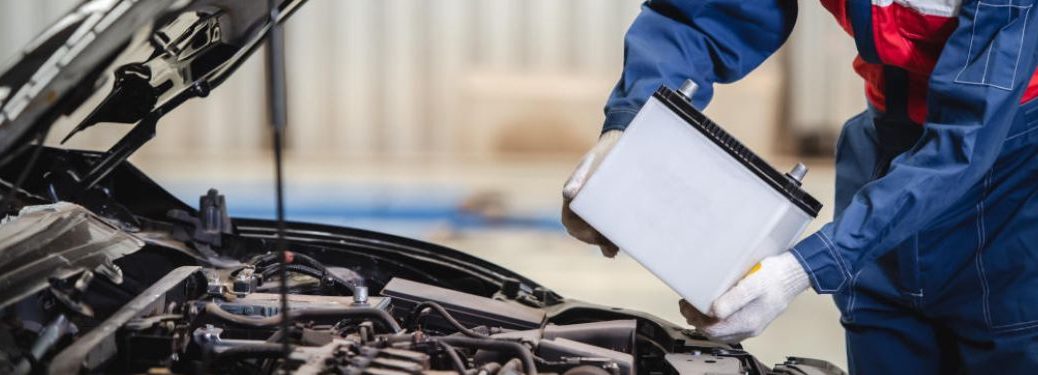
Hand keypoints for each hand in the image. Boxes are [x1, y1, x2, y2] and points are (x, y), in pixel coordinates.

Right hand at [561, 130, 622, 256]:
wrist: (621, 146)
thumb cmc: (603, 154)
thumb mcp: (591, 164)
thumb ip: (579, 178)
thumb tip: (568, 194)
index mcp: (573, 197)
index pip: (571, 222)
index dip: (580, 232)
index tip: (594, 235)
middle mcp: (582, 206)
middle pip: (582, 231)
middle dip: (594, 240)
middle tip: (610, 245)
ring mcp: (596, 209)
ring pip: (595, 232)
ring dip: (604, 242)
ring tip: (615, 248)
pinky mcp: (610, 211)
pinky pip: (607, 229)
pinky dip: (611, 239)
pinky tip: (620, 245)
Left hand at [678, 251, 808, 342]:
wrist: (794, 275)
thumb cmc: (775, 276)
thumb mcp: (752, 284)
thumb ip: (733, 299)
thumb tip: (714, 311)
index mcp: (747, 321)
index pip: (713, 330)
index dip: (696, 319)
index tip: (687, 305)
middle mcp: (750, 328)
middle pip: (716, 333)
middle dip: (697, 320)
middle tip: (687, 305)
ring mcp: (752, 325)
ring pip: (722, 332)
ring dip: (706, 321)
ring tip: (696, 306)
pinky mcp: (753, 319)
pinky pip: (730, 327)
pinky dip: (717, 321)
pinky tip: (713, 310)